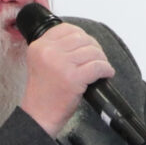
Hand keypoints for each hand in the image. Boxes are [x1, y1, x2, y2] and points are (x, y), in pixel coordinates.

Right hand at [19, 20, 113, 135]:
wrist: (39, 115)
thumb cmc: (43, 94)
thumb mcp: (41, 62)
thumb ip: (56, 49)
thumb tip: (83, 40)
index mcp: (39, 46)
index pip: (66, 28)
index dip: (81, 36)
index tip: (86, 45)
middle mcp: (48, 52)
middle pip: (82, 38)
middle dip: (94, 48)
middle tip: (97, 58)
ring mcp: (61, 64)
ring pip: (92, 51)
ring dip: (102, 59)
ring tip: (101, 68)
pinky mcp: (73, 77)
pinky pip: (98, 66)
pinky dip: (106, 70)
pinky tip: (106, 74)